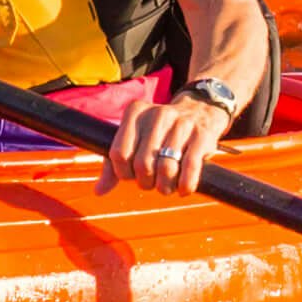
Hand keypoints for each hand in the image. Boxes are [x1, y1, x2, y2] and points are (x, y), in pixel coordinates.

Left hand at [106, 88, 226, 191]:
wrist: (201, 110)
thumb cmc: (160, 133)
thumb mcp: (135, 140)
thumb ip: (114, 164)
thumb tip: (99, 190)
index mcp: (135, 112)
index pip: (118, 153)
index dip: (123, 173)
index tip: (131, 175)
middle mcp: (157, 114)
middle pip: (142, 164)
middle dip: (145, 182)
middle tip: (151, 183)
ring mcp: (181, 123)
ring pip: (166, 168)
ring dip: (165, 187)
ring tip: (167, 187)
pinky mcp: (202, 135)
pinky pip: (190, 167)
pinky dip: (185, 185)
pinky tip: (184, 189)